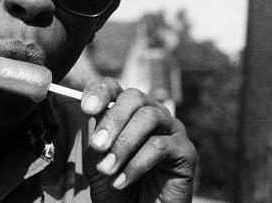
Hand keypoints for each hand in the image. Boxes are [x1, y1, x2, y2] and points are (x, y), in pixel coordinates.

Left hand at [80, 78, 196, 202]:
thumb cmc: (116, 183)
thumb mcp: (97, 158)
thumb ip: (96, 134)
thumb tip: (90, 111)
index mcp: (128, 111)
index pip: (115, 88)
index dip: (100, 91)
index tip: (86, 108)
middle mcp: (152, 113)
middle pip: (134, 97)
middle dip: (113, 120)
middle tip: (97, 146)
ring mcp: (171, 129)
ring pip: (149, 118)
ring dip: (123, 144)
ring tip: (107, 169)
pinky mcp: (186, 151)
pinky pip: (160, 146)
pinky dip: (136, 164)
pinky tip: (121, 181)